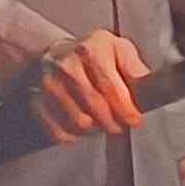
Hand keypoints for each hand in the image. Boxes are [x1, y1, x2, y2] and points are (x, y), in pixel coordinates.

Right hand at [30, 29, 151, 141]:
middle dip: (114, 122)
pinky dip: (74, 136)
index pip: (111, 88)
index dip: (126, 109)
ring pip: (79, 123)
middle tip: (120, 124)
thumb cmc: (91, 54)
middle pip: (96, 108)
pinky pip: (59, 131)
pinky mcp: (36, 102)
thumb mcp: (118, 49)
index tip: (134, 119)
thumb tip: (147, 84)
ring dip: (95, 129)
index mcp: (91, 50)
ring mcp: (49, 85)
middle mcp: (68, 66)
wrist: (55, 54)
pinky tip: (82, 127)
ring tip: (102, 123)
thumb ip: (134, 66)